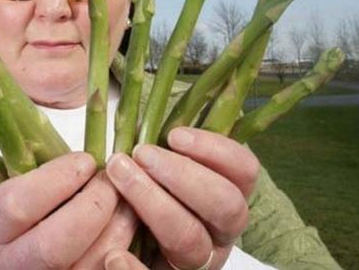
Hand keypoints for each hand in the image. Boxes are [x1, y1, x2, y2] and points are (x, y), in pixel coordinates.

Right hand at [0, 152, 136, 269]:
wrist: (11, 262)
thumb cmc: (19, 217)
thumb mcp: (14, 190)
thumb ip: (43, 174)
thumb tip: (89, 155)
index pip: (18, 206)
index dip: (57, 179)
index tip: (85, 161)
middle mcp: (12, 266)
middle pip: (54, 245)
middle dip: (92, 206)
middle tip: (110, 181)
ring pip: (88, 264)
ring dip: (117, 226)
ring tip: (126, 199)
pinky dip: (124, 246)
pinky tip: (128, 224)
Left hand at [105, 127, 259, 269]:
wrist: (122, 242)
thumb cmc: (141, 186)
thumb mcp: (157, 162)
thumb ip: (161, 141)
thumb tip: (145, 105)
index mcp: (225, 195)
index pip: (244, 171)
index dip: (215, 150)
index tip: (175, 135)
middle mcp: (220, 231)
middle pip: (226, 205)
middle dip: (182, 175)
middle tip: (141, 153)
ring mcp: (198, 261)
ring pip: (191, 239)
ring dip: (153, 203)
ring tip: (119, 175)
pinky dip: (135, 269)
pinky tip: (114, 255)